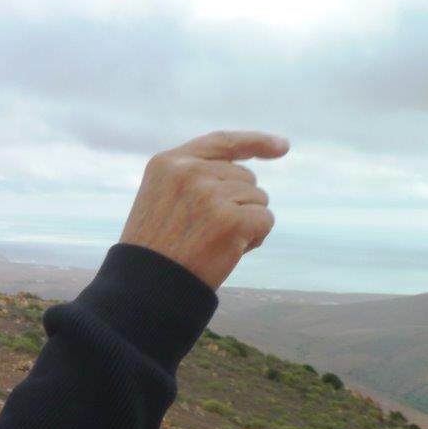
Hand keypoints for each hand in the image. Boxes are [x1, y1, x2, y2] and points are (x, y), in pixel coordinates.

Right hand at [120, 131, 289, 290]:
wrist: (146, 286)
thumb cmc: (155, 249)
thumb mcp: (161, 198)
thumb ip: (194, 179)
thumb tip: (246, 178)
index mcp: (168, 163)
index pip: (222, 142)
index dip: (255, 142)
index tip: (282, 147)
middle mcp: (190, 172)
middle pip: (245, 177)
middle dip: (238, 204)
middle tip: (205, 232)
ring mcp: (210, 194)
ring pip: (258, 199)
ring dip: (245, 222)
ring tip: (211, 243)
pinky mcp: (231, 219)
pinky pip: (265, 220)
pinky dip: (254, 238)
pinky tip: (227, 251)